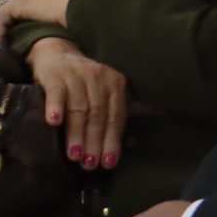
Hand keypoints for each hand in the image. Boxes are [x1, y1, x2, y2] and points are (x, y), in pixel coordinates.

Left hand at [0, 0, 79, 38]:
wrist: (80, 4)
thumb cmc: (84, 3)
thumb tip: (68, 6)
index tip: (23, 7)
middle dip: (9, 5)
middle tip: (7, 20)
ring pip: (4, 5)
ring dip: (1, 18)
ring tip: (0, 31)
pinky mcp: (16, 5)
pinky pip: (2, 17)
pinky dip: (0, 28)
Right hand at [26, 37, 129, 168]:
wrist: (55, 53)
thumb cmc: (82, 81)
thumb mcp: (105, 90)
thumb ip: (119, 109)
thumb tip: (162, 115)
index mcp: (115, 83)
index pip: (115, 117)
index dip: (112, 141)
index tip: (108, 163)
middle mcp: (98, 77)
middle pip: (97, 115)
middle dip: (94, 142)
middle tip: (89, 164)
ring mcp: (75, 75)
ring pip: (78, 109)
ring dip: (77, 134)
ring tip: (75, 155)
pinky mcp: (54, 75)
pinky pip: (56, 93)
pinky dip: (56, 107)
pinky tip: (54, 122)